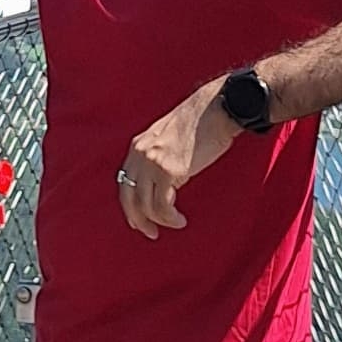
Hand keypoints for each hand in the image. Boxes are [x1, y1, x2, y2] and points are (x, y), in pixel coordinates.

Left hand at [115, 79, 242, 236]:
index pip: (124, 181)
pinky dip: (169, 218)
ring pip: (145, 205)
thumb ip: (159, 154)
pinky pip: (161, 205)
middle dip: (137, 219)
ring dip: (159, 221)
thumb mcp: (169, 136)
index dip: (129, 204)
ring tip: (174, 224)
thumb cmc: (201, 122)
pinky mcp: (168, 170)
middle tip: (150, 232)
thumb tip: (161, 180)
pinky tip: (180, 220)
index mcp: (138, 145)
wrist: (217, 109)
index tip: (138, 219)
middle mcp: (140, 153)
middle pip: (128, 196)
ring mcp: (152, 162)